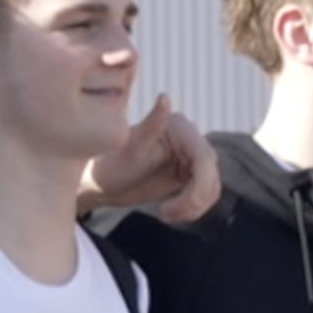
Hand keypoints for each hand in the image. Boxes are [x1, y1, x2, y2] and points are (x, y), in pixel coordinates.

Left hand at [79, 98, 220, 222]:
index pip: (204, 158)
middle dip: (194, 200)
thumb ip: (152, 123)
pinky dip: (191, 209)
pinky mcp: (188, 174)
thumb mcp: (131, 146)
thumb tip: (165, 97)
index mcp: (179, 127)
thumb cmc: (110, 163)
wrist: (101, 182)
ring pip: (210, 187)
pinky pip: (203, 194)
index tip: (183, 205)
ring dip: (193, 207)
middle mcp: (189, 139)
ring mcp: (190, 157)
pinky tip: (169, 213)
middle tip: (166, 214)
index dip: (200, 185)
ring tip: (165, 215)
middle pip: (210, 174)